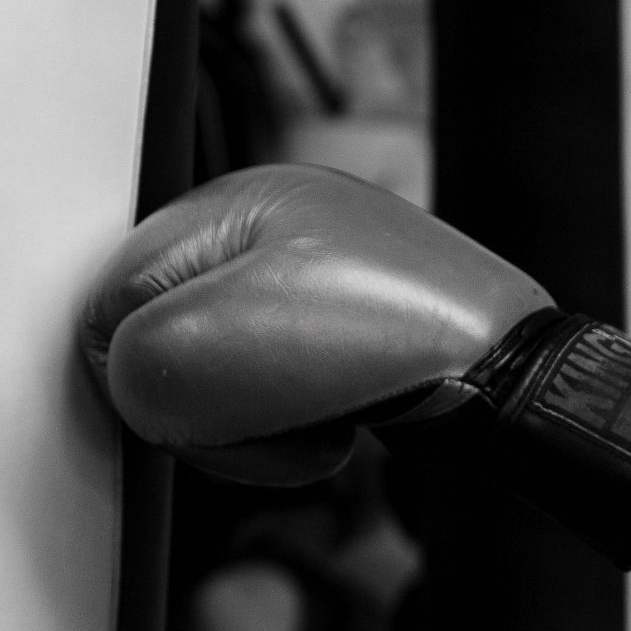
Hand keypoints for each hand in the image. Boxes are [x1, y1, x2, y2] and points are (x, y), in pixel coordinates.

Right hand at [82, 164, 630, 569]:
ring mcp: (325, 282)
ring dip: (255, 425)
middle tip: (265, 418)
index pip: (111, 296)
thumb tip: (136, 387)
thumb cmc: (393, 343)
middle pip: (169, 340)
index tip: (193, 405)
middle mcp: (279, 230)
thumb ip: (133, 362)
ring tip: (314, 424)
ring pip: (227, 379)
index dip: (138, 371)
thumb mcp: (217, 349)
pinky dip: (300, 427)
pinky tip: (338, 429)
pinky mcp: (358, 336)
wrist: (518, 382)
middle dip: (204, 404)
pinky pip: (285, 394)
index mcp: (234, 202)